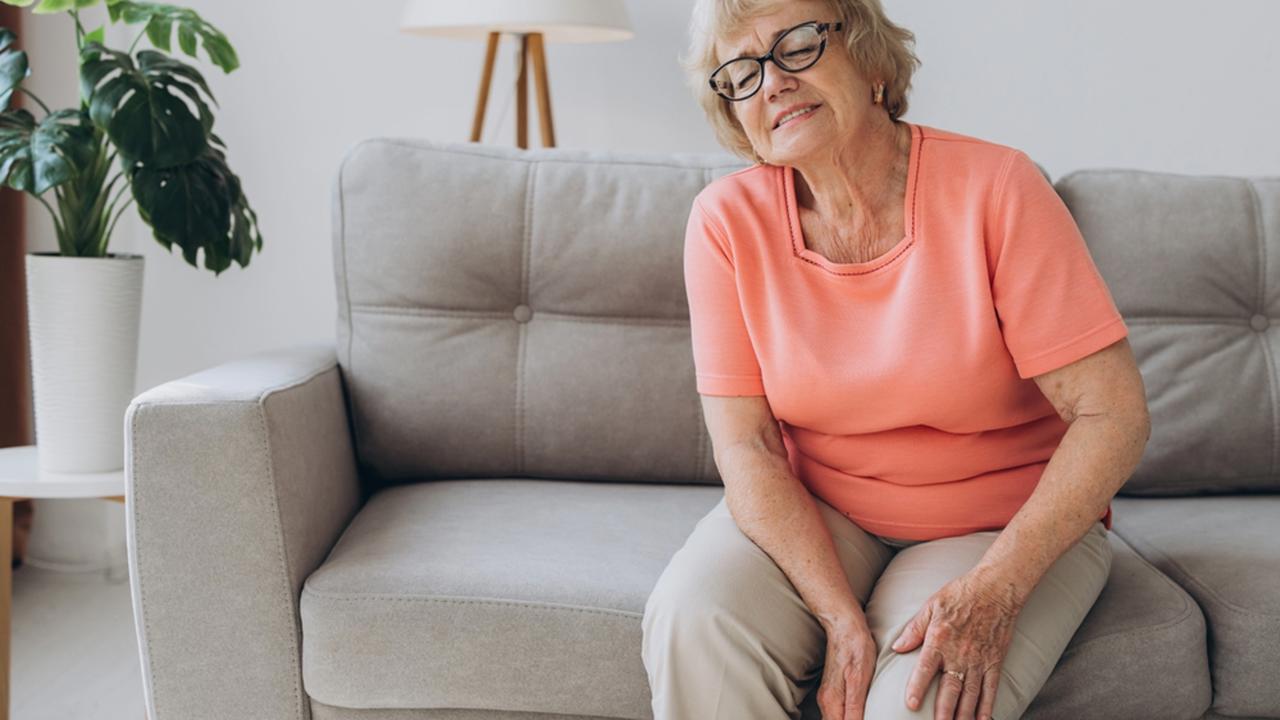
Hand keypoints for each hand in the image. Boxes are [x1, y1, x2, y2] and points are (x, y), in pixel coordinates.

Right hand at [815, 617, 878, 719]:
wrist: (845, 625)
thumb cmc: (855, 648)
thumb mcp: (859, 680)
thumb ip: (855, 708)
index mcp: (832, 701)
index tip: (871, 719)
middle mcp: (826, 701)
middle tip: (874, 717)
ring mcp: (828, 695)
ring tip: (866, 716)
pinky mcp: (833, 689)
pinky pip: (839, 713)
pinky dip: (848, 717)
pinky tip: (860, 715)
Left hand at [889, 568, 1023, 719]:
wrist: (996, 589)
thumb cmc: (960, 595)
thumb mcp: (931, 606)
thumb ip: (914, 629)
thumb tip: (897, 647)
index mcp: (940, 639)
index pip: (926, 668)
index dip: (917, 687)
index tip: (910, 705)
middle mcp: (960, 653)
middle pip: (950, 689)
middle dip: (943, 712)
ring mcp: (979, 660)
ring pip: (970, 695)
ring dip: (963, 716)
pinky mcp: (994, 662)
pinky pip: (990, 689)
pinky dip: (986, 708)